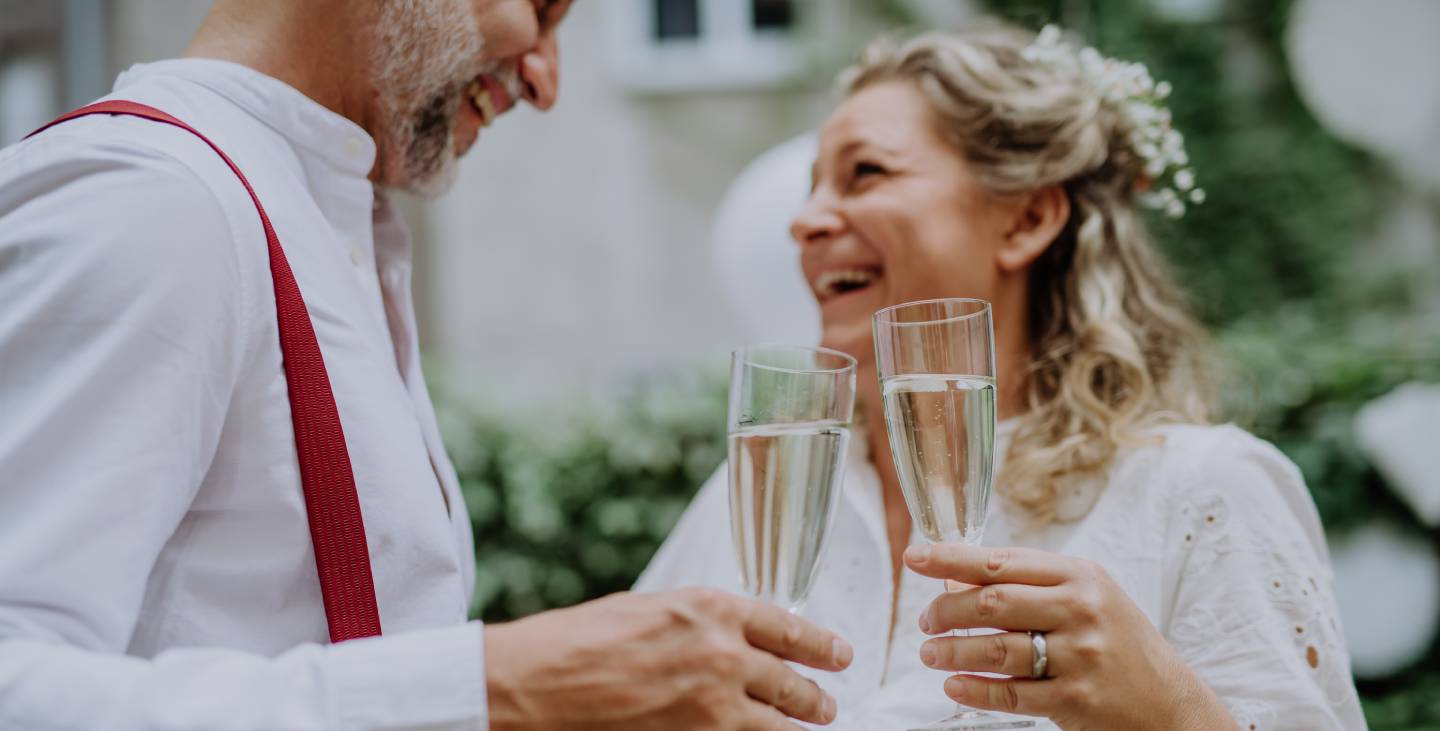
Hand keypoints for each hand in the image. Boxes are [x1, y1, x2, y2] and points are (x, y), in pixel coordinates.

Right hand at [484, 588, 852, 729]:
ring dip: (794, 728)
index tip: (839, 655)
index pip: (788, 629)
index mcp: (711, 609)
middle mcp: (722, 655)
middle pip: (791, 683)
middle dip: (815, 697)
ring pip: (778, 725)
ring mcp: (712, 707)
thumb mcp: (651, 610)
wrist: (537, 681)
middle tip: (826, 704)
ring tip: (806, 728)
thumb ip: (699, 623)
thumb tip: (732, 639)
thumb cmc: (581, 640)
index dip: (821, 646)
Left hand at [905, 544, 1236, 730]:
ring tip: (931, 654)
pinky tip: (954, 685)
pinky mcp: (1076, 698)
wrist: (1169, 701)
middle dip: (946, 611)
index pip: (1000, 561)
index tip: (914, 557)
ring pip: (998, 650)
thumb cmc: (1117, 641)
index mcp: (1079, 576)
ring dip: (953, 652)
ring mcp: (1080, 656)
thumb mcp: (1084, 598)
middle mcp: (1081, 610)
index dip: (949, 558)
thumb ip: (1026, 585)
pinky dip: (976, 690)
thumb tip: (955, 580)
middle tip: (925, 622)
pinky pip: (1012, 694)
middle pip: (993, 603)